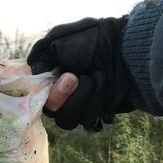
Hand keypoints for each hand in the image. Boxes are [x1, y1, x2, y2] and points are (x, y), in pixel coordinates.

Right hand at [27, 17, 133, 131]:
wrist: (131, 51)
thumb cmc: (97, 40)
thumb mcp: (60, 38)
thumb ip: (40, 54)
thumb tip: (31, 71)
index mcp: (52, 75)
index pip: (38, 95)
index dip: (46, 92)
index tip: (62, 75)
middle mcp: (64, 93)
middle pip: (51, 111)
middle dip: (63, 96)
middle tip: (78, 77)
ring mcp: (80, 106)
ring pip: (67, 121)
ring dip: (82, 99)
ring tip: (98, 78)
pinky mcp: (97, 115)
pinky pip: (87, 123)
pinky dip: (96, 106)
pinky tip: (106, 89)